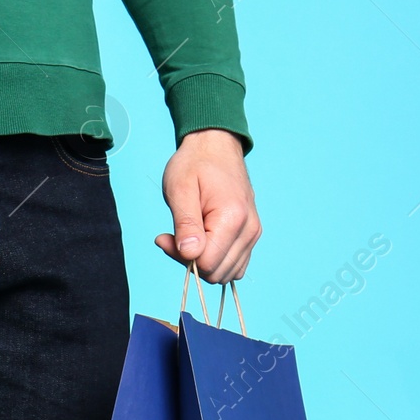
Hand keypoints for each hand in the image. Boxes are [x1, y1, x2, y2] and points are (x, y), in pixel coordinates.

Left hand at [155, 129, 260, 284]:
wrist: (216, 145)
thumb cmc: (195, 164)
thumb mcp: (180, 189)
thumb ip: (185, 224)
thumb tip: (190, 254)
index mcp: (233, 218)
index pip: (206, 264)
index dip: (181, 257)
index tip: (166, 237)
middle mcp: (249, 229)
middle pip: (216, 273)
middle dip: (191, 261)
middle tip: (175, 235)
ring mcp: (253, 233)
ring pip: (225, 273)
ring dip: (203, 262)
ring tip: (189, 235)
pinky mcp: (251, 235)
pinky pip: (234, 266)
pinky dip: (216, 261)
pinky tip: (203, 241)